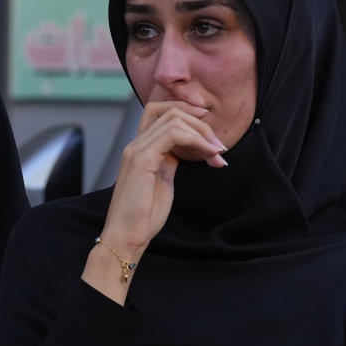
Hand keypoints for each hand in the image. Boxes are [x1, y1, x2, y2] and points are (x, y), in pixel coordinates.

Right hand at [82, 102, 225, 303]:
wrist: (127, 236)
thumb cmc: (144, 215)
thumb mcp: (163, 181)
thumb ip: (171, 161)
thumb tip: (189, 149)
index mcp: (140, 148)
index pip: (160, 111)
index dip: (187, 112)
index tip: (210, 131)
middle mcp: (136, 144)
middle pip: (170, 110)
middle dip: (201, 124)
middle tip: (219, 147)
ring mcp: (137, 149)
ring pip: (174, 119)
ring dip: (203, 133)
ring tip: (217, 154)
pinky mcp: (142, 159)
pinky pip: (174, 134)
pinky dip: (197, 141)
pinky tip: (209, 155)